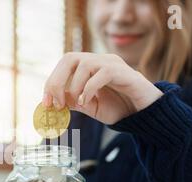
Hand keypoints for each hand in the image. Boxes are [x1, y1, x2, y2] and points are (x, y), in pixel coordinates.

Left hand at [42, 53, 162, 124]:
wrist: (144, 113)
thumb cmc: (119, 107)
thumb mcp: (90, 106)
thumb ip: (74, 102)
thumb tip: (53, 103)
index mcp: (90, 66)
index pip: (64, 64)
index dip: (52, 82)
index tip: (46, 103)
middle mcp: (99, 60)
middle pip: (70, 58)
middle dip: (57, 80)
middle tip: (57, 103)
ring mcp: (111, 63)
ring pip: (84, 64)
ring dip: (74, 87)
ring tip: (78, 104)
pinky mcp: (123, 72)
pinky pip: (101, 74)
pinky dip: (89, 88)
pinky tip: (88, 102)